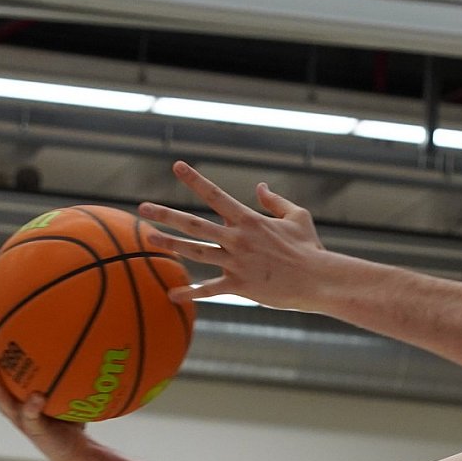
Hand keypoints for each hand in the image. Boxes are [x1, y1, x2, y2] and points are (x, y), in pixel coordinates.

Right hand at [0, 309, 93, 460]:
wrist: (76, 451)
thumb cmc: (71, 413)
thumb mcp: (69, 382)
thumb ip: (71, 360)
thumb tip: (90, 323)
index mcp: (13, 388)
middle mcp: (9, 400)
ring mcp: (19, 416)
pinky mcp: (34, 430)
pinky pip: (31, 416)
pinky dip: (32, 406)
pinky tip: (37, 395)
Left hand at [138, 160, 327, 310]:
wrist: (318, 279)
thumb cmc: (310, 248)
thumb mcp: (297, 216)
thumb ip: (275, 201)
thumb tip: (259, 187)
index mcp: (250, 220)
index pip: (216, 195)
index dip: (195, 179)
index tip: (177, 165)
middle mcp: (238, 239)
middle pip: (195, 224)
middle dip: (167, 215)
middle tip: (143, 208)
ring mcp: (237, 263)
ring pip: (196, 252)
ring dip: (171, 245)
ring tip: (149, 238)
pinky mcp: (239, 286)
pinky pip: (210, 290)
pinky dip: (190, 293)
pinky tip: (172, 295)